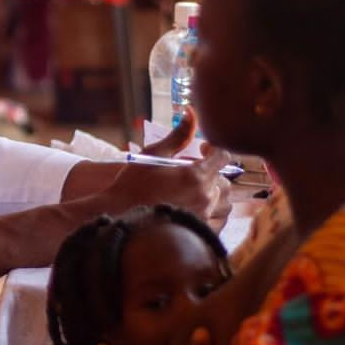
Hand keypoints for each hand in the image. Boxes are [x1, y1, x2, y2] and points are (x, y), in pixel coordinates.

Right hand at [136, 109, 231, 229]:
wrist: (120, 218)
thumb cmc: (133, 185)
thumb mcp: (153, 154)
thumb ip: (178, 135)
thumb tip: (191, 112)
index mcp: (196, 175)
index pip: (223, 156)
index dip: (214, 149)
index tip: (202, 149)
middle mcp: (205, 196)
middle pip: (224, 180)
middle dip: (212, 173)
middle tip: (192, 173)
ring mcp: (204, 216)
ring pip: (224, 203)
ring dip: (214, 194)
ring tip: (195, 192)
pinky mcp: (199, 232)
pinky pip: (219, 222)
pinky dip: (213, 214)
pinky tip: (197, 210)